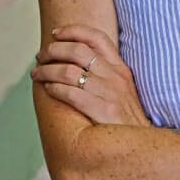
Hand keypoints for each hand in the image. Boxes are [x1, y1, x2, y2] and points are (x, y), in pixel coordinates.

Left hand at [31, 24, 150, 127]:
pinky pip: (72, 93)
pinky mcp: (104, 111)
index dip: (73, 31)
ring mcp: (111, 94)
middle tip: (40, 56)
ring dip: (47, 70)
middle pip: (78, 51)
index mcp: (120, 69)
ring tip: (36, 74)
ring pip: (70, 71)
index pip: (96, 38)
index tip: (55, 33)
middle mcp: (116, 77)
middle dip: (53, 50)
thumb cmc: (125, 121)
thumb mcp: (122, 92)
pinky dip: (56, 88)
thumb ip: (104, 75)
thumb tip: (74, 63)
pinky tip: (48, 89)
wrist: (143, 148)